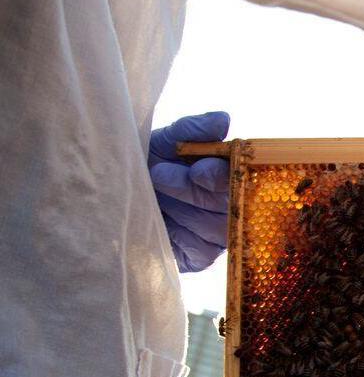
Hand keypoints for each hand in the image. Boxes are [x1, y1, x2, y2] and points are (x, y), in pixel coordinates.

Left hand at [149, 112, 230, 271]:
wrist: (111, 192)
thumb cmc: (144, 163)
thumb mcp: (164, 142)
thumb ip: (192, 129)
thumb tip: (223, 119)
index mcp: (228, 175)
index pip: (240, 177)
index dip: (220, 175)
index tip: (198, 169)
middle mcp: (230, 205)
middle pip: (228, 204)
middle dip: (192, 189)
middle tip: (159, 175)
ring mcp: (218, 233)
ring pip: (217, 227)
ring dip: (184, 211)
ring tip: (153, 197)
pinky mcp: (202, 257)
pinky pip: (204, 252)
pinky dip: (181, 236)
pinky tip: (162, 224)